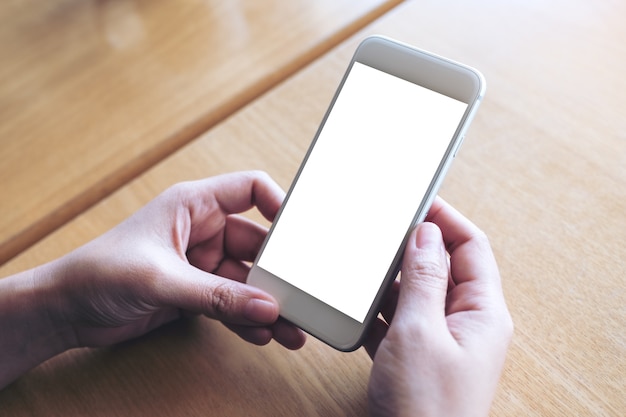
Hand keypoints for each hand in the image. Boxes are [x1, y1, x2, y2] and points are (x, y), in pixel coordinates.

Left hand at [1, 171, 305, 387]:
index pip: (250, 190)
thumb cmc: (98, 271)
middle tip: (303, 294)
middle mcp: (202, 231)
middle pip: (256, 243)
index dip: (279, 204)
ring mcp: (200, 264)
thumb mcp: (163, 279)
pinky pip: (232, 303)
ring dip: (267, 302)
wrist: (66, 310)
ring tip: (291, 326)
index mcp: (193, 205)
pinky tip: (262, 333)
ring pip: (247, 280)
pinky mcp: (196, 293)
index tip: (300, 232)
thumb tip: (266, 306)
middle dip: (278, 272)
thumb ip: (217, 295)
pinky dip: (247, 318)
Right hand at [364, 198, 512, 416]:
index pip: (470, 246)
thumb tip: (425, 233)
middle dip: (409, 248)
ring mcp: (439, 340)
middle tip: (378, 231)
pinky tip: (354, 304)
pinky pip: (397, 319)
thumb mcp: (420, 332)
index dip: (445, 219)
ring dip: (389, 280)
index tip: (414, 200)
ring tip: (360, 264)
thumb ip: (424, 278)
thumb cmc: (426, 407)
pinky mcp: (415, 356)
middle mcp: (464, 322)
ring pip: (415, 292)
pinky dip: (377, 309)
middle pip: (440, 266)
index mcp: (482, 311)